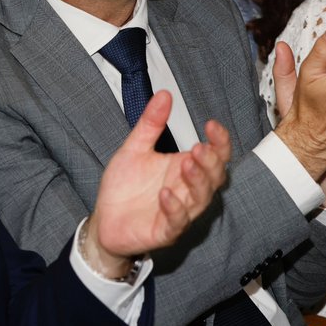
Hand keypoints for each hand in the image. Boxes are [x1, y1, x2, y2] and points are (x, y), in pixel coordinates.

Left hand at [85, 91, 229, 275]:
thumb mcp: (134, 149)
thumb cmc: (124, 188)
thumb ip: (151, 124)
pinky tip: (165, 195)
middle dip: (211, 161)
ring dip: (197, 181)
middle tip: (199, 147)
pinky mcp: (165, 231)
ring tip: (186, 164)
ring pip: (201, 199)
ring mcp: (179, 211)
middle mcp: (187, 189)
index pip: (216, 153)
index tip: (211, 124)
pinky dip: (174, 208)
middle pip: (215, 176)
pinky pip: (177, 221)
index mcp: (184, 167)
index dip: (220, 140)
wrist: (104, 220)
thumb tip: (164, 95)